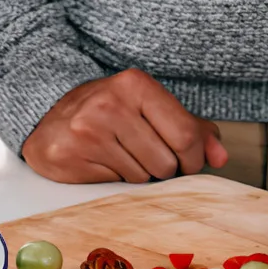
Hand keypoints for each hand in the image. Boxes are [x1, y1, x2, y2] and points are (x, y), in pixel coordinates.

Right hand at [22, 68, 229, 183]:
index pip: (185, 135)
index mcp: (136, 84)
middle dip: (163, 167)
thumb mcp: (149, 108)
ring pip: (142, 177)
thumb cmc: (108, 112)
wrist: (47, 115)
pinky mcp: (71, 155)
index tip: (186, 162)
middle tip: (144, 153)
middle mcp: (111, 103)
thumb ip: (190, 129)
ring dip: (139, 173)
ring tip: (120, 153)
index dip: (193, 158)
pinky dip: (115, 178)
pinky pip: (116, 184)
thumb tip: (220, 157)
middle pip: (166, 163)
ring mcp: (88, 130)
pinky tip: (101, 160)